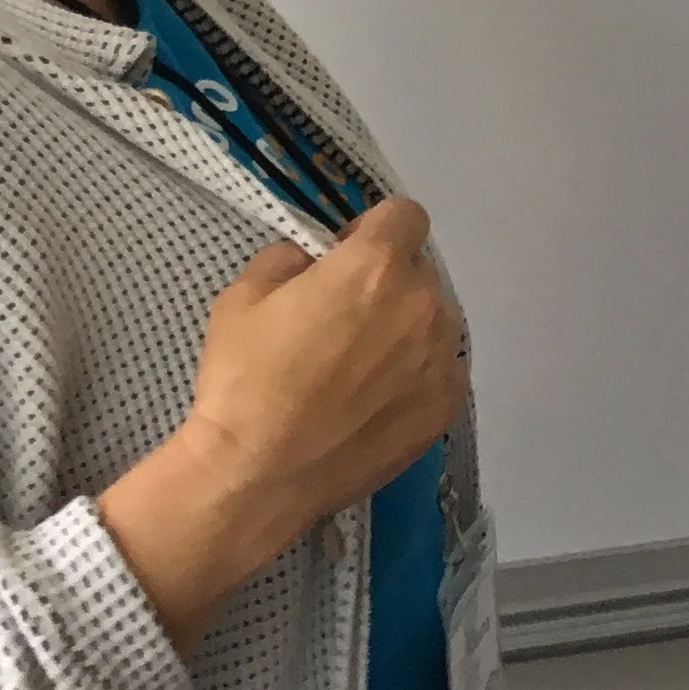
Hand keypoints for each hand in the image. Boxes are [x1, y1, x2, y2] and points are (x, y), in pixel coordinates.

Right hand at [97, 199, 467, 652]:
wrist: (256, 474)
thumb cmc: (245, 380)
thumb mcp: (243, 296)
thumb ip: (288, 258)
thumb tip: (312, 263)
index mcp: (377, 266)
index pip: (404, 216)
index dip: (372, 230)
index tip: (344, 257)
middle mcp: (423, 304)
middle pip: (418, 272)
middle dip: (386, 283)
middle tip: (343, 321)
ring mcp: (442, 358)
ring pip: (433, 322)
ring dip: (405, 330)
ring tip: (357, 369)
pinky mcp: (445, 406)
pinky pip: (439, 370)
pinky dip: (415, 376)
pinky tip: (374, 402)